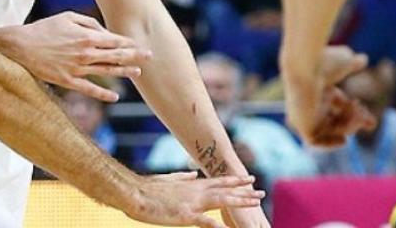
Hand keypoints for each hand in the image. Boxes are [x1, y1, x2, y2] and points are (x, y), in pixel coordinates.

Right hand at [3, 11, 150, 101]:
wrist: (20, 46)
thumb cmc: (44, 28)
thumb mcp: (67, 17)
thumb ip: (88, 23)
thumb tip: (104, 32)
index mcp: (86, 37)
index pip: (114, 40)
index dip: (129, 42)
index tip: (140, 44)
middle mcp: (85, 53)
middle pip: (116, 56)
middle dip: (134, 56)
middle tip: (150, 56)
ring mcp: (77, 69)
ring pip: (107, 72)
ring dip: (124, 72)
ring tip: (138, 73)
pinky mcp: (68, 81)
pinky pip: (90, 89)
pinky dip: (103, 94)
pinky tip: (115, 97)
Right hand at [126, 172, 263, 227]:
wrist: (134, 193)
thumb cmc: (147, 188)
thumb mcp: (168, 180)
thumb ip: (183, 177)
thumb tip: (194, 173)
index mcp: (191, 184)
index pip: (218, 181)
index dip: (234, 180)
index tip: (249, 178)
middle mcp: (196, 191)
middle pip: (225, 191)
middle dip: (244, 192)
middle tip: (261, 192)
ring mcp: (192, 203)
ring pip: (222, 201)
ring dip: (240, 202)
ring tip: (255, 203)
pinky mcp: (186, 215)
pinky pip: (207, 222)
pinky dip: (219, 226)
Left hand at [284, 46, 376, 146]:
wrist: (304, 67)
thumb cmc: (323, 62)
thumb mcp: (343, 60)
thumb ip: (352, 63)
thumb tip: (362, 59)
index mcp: (317, 88)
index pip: (337, 106)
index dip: (355, 114)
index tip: (372, 121)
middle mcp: (309, 102)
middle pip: (333, 120)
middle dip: (354, 123)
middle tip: (370, 122)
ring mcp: (303, 114)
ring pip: (329, 129)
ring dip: (348, 127)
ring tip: (356, 116)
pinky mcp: (300, 124)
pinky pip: (315, 140)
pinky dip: (329, 141)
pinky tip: (344, 139)